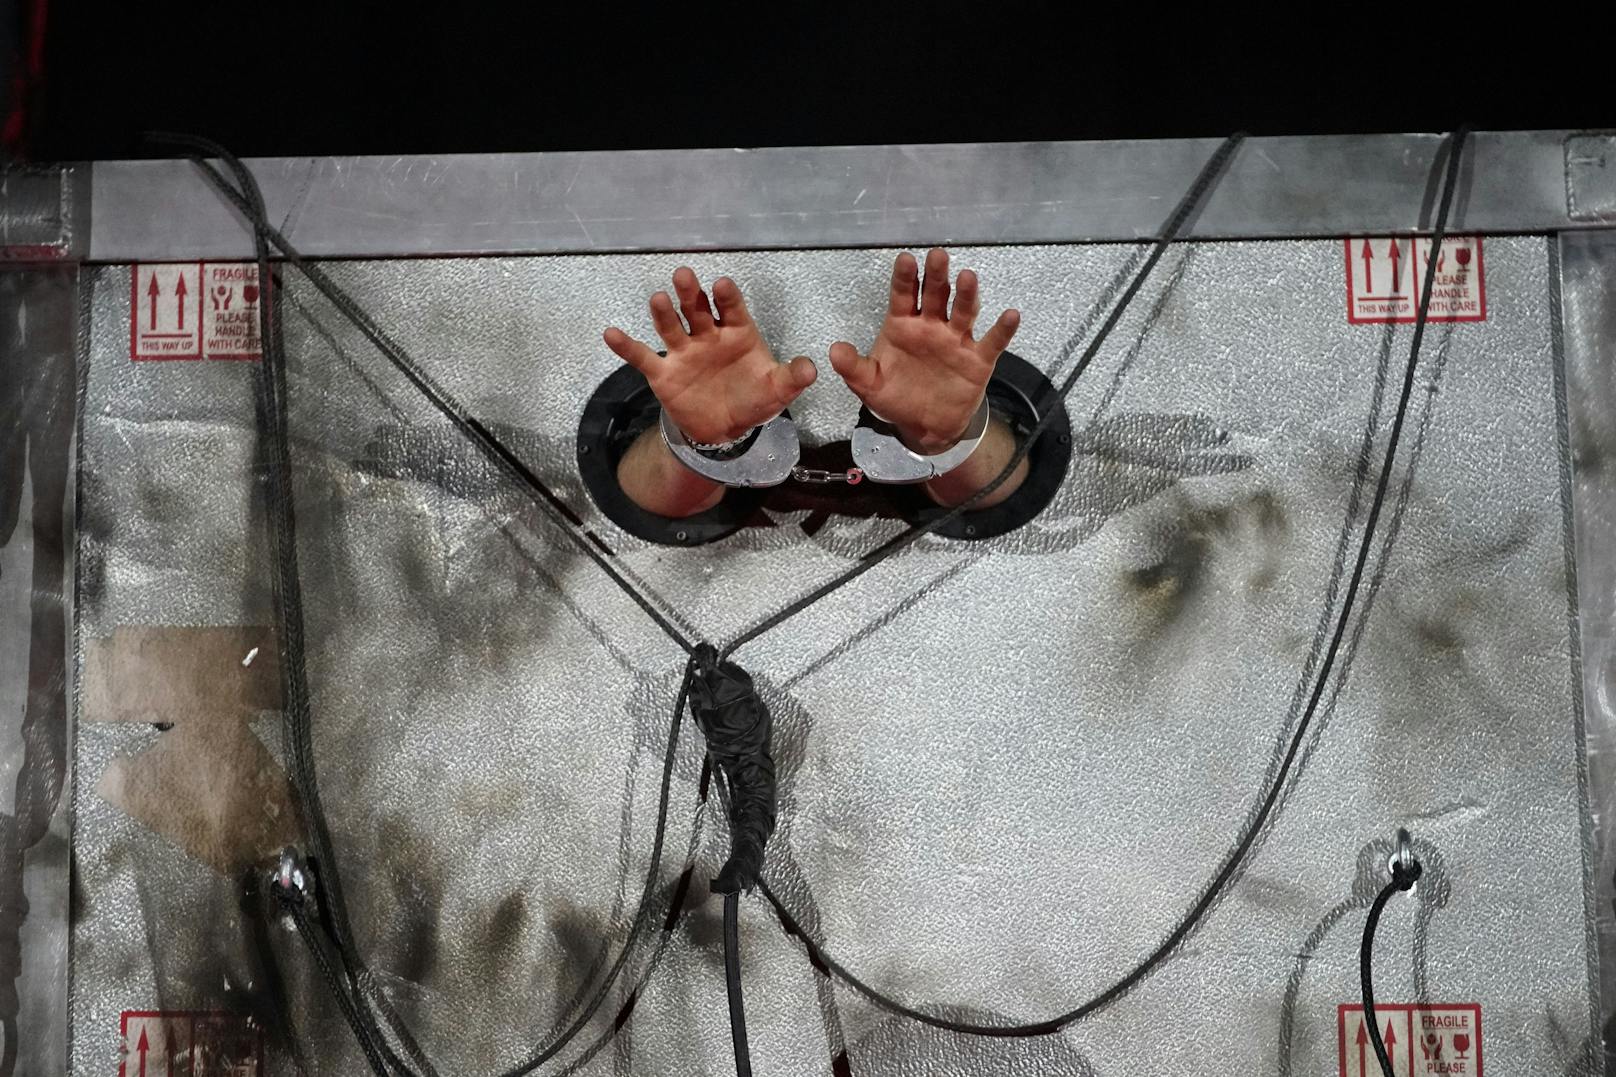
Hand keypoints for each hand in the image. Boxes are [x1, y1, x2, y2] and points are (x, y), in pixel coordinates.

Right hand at [604, 268, 816, 444]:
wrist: (724, 428)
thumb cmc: (753, 399)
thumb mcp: (777, 390)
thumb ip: (792, 377)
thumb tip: (811, 369)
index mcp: (738, 333)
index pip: (732, 309)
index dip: (727, 297)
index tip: (722, 284)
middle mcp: (708, 336)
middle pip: (697, 309)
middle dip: (691, 293)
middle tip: (685, 276)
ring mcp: (684, 352)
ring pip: (671, 326)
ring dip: (664, 313)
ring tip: (658, 299)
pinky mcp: (664, 373)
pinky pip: (643, 357)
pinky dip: (626, 346)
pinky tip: (611, 333)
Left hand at [829, 248, 1019, 453]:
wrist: (925, 425)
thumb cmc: (896, 397)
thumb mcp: (869, 385)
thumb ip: (853, 367)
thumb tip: (833, 350)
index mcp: (903, 325)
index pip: (902, 295)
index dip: (904, 278)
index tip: (905, 259)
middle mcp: (931, 326)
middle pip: (935, 295)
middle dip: (936, 275)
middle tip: (937, 256)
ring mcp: (956, 340)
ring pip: (963, 311)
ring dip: (966, 295)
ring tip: (968, 278)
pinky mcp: (977, 359)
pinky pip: (992, 342)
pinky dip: (1003, 329)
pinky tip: (1011, 315)